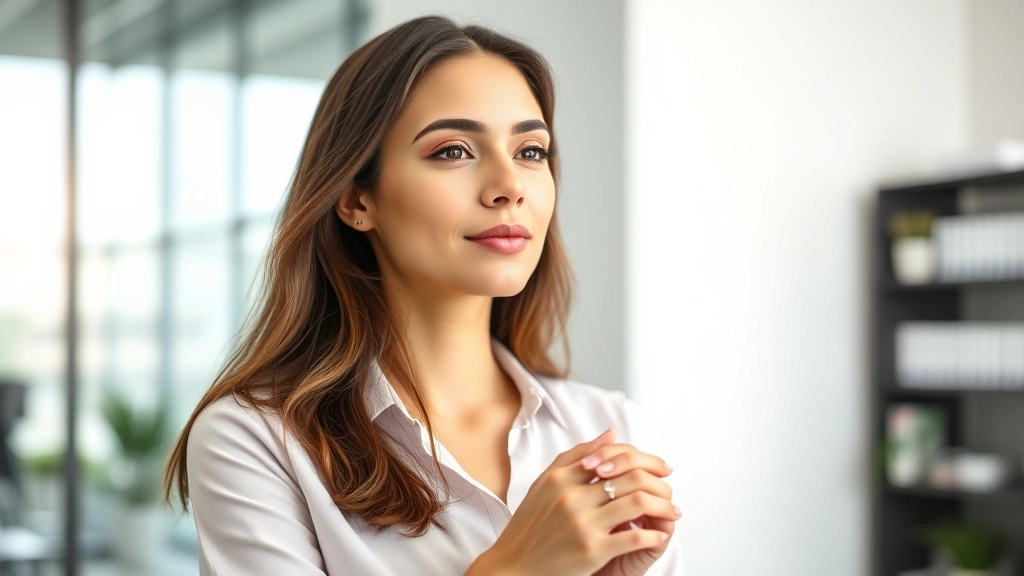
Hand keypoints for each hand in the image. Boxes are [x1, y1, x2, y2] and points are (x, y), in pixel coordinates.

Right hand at [475, 430, 678, 575]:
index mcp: (560, 477)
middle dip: (659, 481)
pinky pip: (633, 537)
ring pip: (638, 502)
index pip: (614, 456)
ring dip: (663, 507)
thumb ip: (577, 457)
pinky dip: (653, 534)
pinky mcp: (591, 550)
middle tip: (670, 490)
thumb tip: (610, 434)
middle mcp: (571, 496)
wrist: (512, 568)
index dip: (644, 460)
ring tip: (671, 512)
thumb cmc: (530, 527)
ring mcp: (581, 523)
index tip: (660, 468)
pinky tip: (658, 535)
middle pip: (630, 476)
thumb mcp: (545, 484)